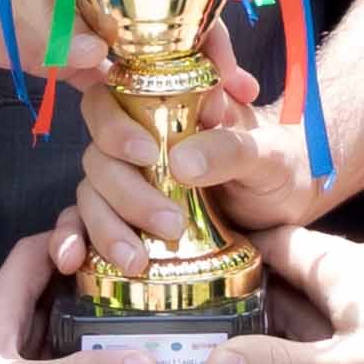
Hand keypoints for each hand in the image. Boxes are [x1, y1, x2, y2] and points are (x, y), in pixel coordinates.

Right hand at [72, 25, 332, 268]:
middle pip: (98, 159)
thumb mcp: (265, 152)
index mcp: (160, 110)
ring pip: (91, 197)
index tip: (148, 153)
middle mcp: (134, 144)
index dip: (115, 126)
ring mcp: (126, 184)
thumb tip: (182, 162)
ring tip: (137, 261)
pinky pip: (85, 227)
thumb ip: (230, 147)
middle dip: (127, 194)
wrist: (290, 200)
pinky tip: (73, 262)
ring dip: (107, 229)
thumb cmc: (278, 161)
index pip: (110, 101)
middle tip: (170, 223)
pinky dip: (73, 242)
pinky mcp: (125, 222)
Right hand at [196, 227, 363, 363]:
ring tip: (268, 355)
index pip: (274, 244)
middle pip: (302, 273)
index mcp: (345, 265)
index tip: (199, 275)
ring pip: (335, 298)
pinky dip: (338, 337)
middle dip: (264, 297)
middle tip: (221, 326)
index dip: (234, 257)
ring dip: (302, 321)